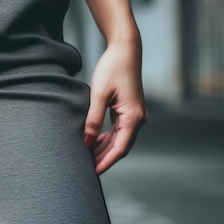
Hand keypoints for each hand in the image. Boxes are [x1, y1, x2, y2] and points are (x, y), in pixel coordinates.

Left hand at [83, 38, 147, 173]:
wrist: (124, 50)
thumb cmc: (112, 69)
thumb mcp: (98, 95)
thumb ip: (93, 120)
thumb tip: (87, 143)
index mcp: (133, 117)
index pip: (120, 149)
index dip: (106, 162)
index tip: (93, 173)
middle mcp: (138, 119)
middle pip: (120, 147)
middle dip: (104, 159)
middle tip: (85, 170)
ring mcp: (135, 115)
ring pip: (119, 140)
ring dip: (104, 150)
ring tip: (86, 159)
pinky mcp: (129, 111)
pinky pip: (118, 131)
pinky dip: (106, 139)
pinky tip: (93, 143)